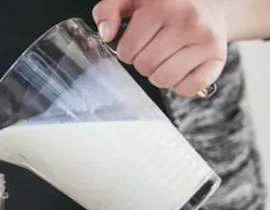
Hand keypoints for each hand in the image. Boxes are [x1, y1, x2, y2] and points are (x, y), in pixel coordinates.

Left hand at [92, 0, 227, 96]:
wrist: (214, 3)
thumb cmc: (168, 4)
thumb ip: (109, 9)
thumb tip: (106, 34)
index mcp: (164, 4)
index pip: (128, 48)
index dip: (127, 51)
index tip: (136, 44)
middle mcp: (188, 20)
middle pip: (145, 66)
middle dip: (142, 63)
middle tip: (153, 50)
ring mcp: (205, 40)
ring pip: (164, 79)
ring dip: (158, 75)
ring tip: (166, 59)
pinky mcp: (217, 58)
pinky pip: (188, 87)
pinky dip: (180, 85)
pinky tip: (182, 69)